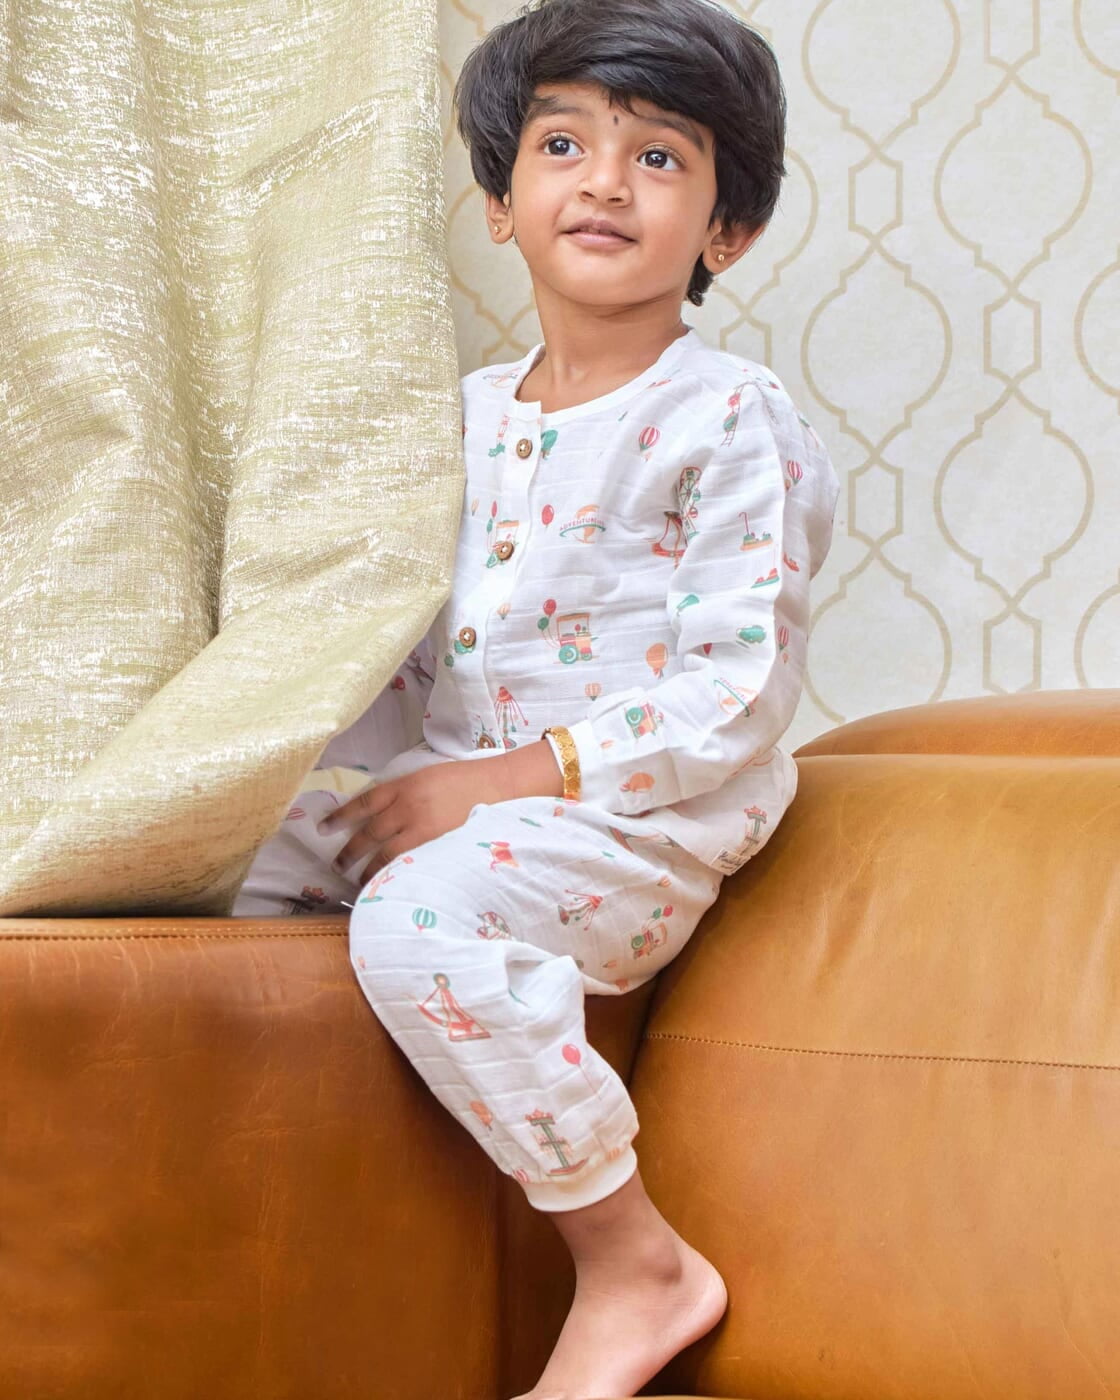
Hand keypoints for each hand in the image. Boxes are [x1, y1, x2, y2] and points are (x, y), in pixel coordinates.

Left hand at [317, 757, 515, 885]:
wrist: (505, 788)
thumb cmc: (469, 781)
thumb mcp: (429, 777)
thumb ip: (404, 794)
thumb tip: (378, 814)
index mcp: (405, 786)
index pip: (363, 803)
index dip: (340, 817)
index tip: (322, 829)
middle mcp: (409, 808)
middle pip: (369, 834)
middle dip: (348, 852)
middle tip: (335, 865)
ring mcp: (424, 832)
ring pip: (385, 857)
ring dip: (369, 871)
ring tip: (359, 882)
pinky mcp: (440, 850)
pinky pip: (409, 868)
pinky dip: (395, 878)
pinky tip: (388, 886)